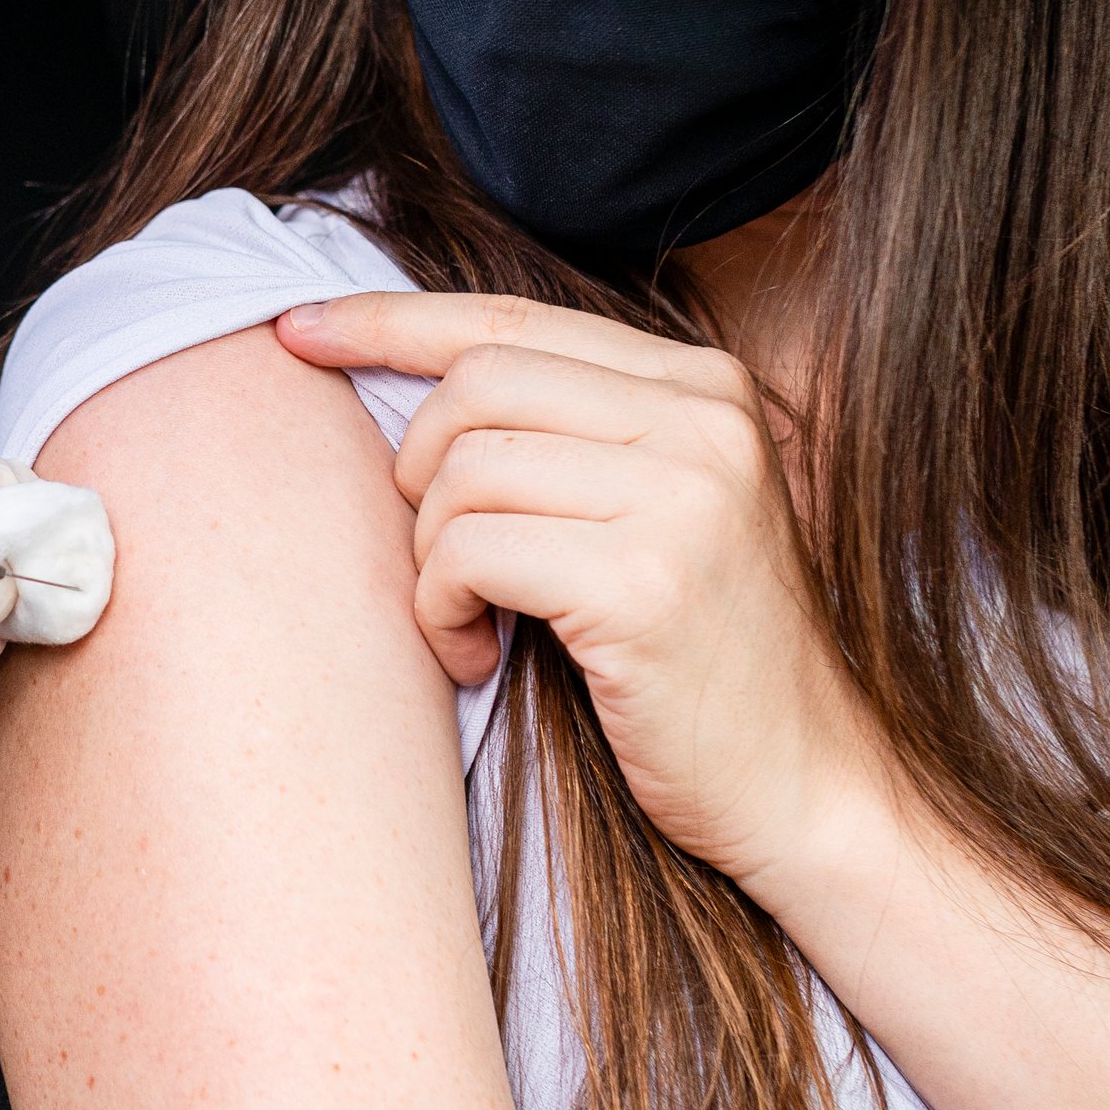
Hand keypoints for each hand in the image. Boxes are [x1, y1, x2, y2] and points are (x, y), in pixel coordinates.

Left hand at [275, 292, 888, 889]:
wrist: (809, 789)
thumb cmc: (703, 664)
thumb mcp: (657, 514)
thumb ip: (570, 436)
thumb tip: (405, 379)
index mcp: (705, 387)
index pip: (514, 321)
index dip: (391, 321)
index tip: (300, 328)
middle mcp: (704, 422)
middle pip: (474, 384)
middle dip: (417, 471)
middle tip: (440, 557)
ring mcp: (683, 498)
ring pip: (461, 471)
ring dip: (429, 558)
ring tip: (468, 621)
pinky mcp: (643, 583)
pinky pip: (468, 552)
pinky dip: (441, 608)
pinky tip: (479, 656)